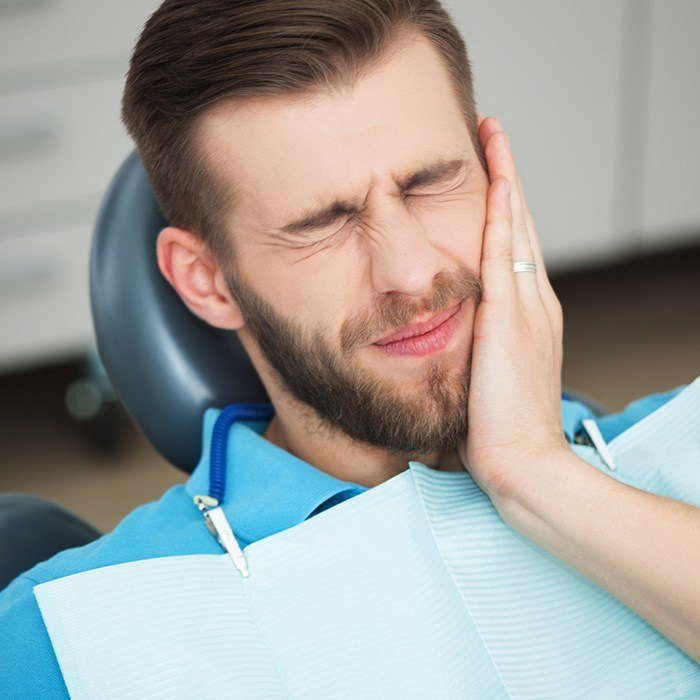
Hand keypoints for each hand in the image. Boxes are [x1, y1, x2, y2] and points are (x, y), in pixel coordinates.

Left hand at [457, 116, 568, 499]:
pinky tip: (497, 181)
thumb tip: (449, 339)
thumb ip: (477, 350)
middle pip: (522, 227)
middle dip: (507, 179)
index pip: (516, 250)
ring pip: (517, 228)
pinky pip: (506, 254)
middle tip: (495, 135)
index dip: (505, 209)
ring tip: (495, 137)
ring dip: (505, 180)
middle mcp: (535, 303)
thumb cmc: (498, 430)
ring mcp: (528, 308)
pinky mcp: (511, 319)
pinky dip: (503, 214)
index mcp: (529, 318)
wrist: (523, 464)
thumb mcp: (487, 378)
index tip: (491, 176)